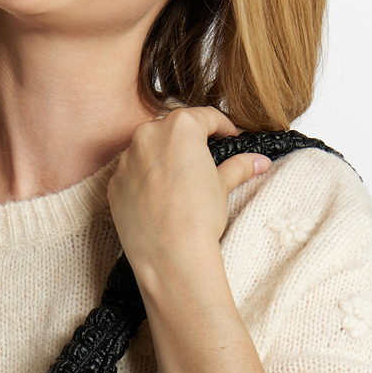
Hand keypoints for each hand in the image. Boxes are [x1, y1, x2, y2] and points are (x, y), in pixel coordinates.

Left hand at [107, 106, 271, 273]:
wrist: (169, 255)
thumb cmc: (197, 219)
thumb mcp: (222, 187)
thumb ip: (238, 167)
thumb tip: (258, 162)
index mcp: (179, 127)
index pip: (206, 116)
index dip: (223, 127)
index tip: (228, 138)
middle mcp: (148, 136)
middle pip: (173, 129)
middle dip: (190, 142)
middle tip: (204, 162)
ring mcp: (127, 160)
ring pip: (149, 149)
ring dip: (164, 159)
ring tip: (180, 185)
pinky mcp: (114, 184)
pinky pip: (132, 173)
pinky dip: (145, 180)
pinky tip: (159, 200)